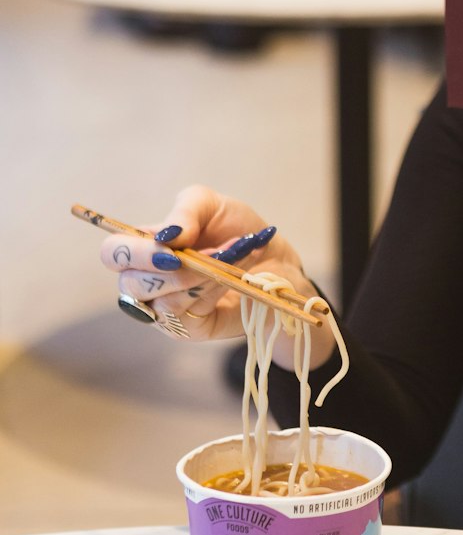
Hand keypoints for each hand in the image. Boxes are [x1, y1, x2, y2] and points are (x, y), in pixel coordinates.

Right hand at [100, 185, 331, 364]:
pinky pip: (188, 311)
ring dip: (201, 273)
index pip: (112, 254)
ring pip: (163, 299)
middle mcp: (148, 282)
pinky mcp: (189, 329)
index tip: (170, 243)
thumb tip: (167, 237)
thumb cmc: (239, 232)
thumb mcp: (213, 206)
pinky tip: (230, 277)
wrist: (277, 262)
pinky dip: (211, 288)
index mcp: (145, 249)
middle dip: (169, 265)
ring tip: (232, 256)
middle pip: (130, 283)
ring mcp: (166, 310)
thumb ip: (186, 211)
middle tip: (204, 251)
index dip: (131, 251)